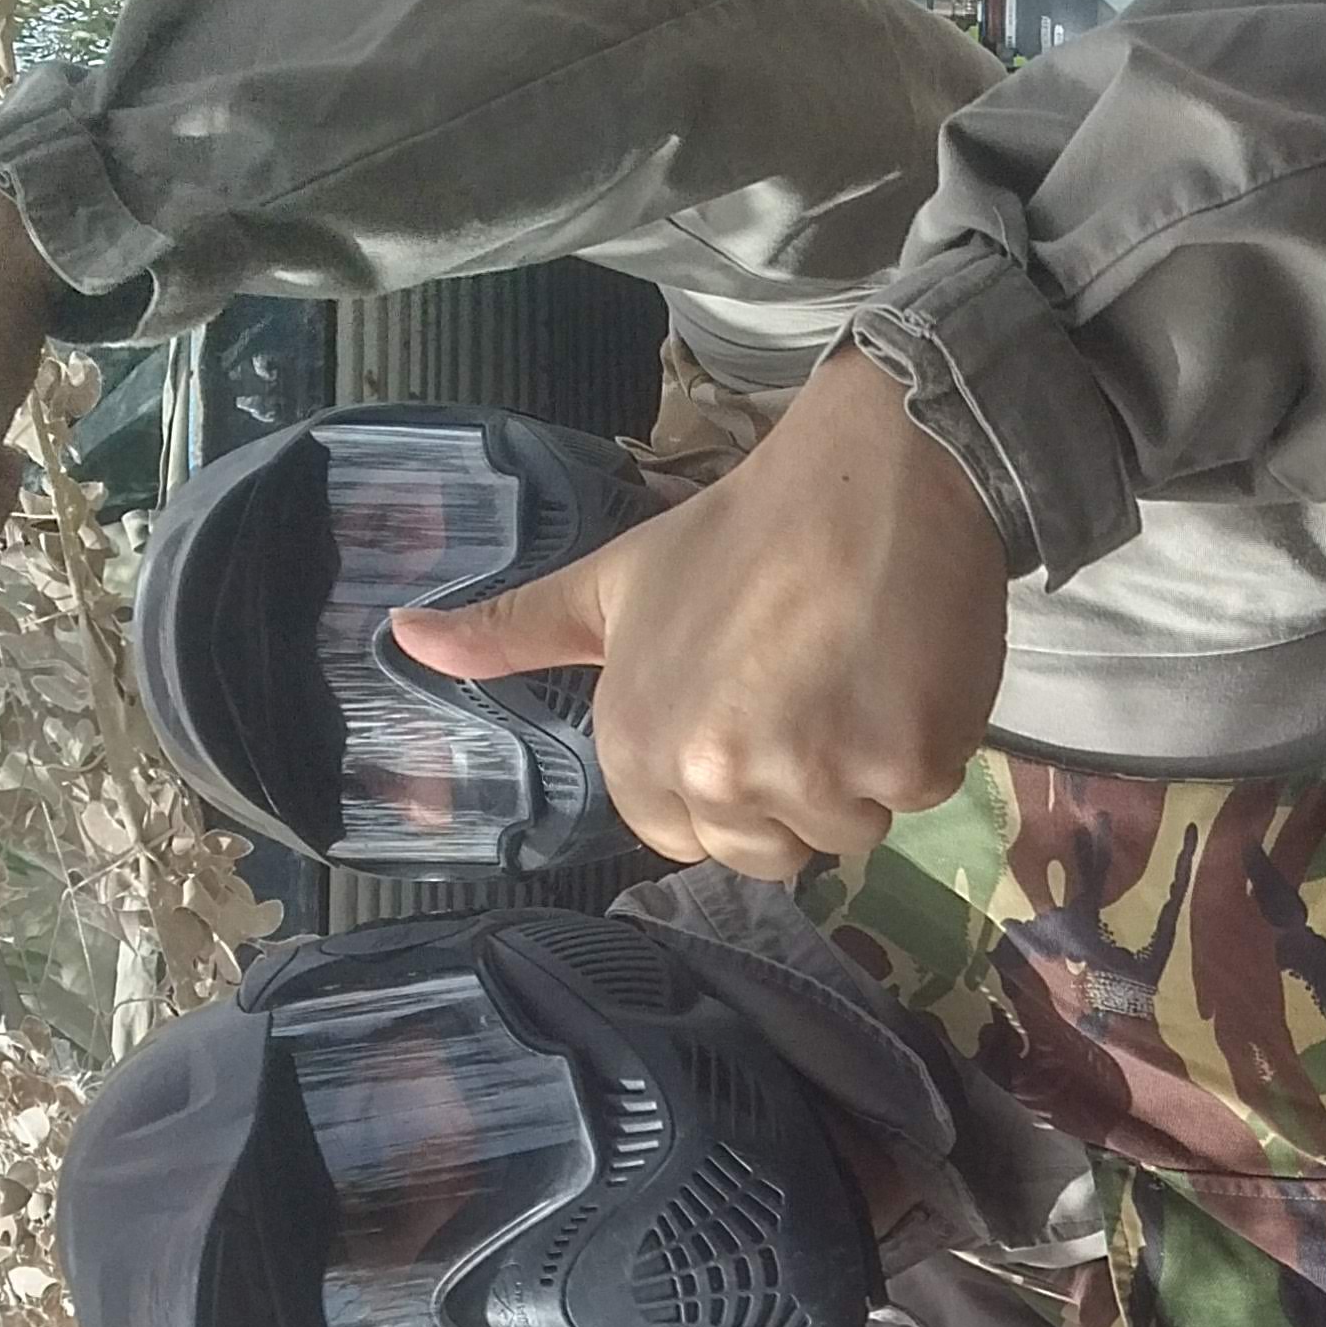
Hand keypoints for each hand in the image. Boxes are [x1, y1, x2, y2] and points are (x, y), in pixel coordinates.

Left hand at [388, 349, 1006, 881]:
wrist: (875, 475)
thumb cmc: (742, 532)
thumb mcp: (614, 582)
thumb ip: (515, 630)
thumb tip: (401, 639)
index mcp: (643, 747)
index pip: (690, 840)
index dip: (727, 784)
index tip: (749, 708)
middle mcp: (718, 776)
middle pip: (771, 851)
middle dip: (800, 787)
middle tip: (811, 688)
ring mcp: (816, 775)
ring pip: (850, 832)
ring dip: (866, 770)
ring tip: (859, 675)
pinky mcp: (905, 765)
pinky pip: (917, 799)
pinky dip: (924, 745)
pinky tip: (908, 672)